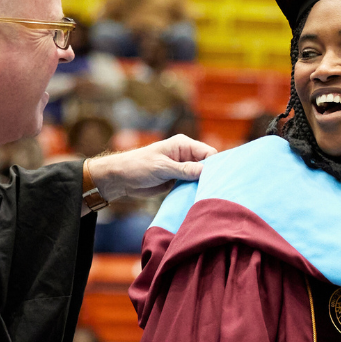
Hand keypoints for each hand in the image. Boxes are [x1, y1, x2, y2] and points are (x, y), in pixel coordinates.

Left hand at [87, 134, 214, 199]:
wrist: (121, 178)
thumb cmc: (138, 166)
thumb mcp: (162, 167)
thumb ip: (184, 169)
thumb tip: (205, 171)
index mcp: (183, 145)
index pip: (208, 152)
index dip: (215, 164)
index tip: (218, 178)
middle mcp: (186, 155)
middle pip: (208, 164)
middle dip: (211, 175)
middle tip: (216, 189)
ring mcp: (183, 168)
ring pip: (202, 175)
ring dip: (204, 184)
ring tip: (210, 195)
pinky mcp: (180, 179)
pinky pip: (193, 184)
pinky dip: (197, 190)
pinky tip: (201, 197)